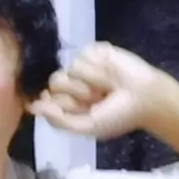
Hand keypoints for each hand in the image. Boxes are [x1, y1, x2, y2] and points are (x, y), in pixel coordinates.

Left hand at [27, 42, 161, 139]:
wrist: (146, 98)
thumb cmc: (117, 116)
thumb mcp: (88, 126)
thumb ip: (59, 120)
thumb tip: (33, 107)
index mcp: (67, 102)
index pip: (46, 98)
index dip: (58, 102)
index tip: (78, 107)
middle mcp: (71, 83)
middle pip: (55, 81)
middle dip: (76, 92)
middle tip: (96, 99)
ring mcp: (82, 66)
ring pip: (70, 68)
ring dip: (92, 80)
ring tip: (108, 87)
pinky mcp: (95, 51)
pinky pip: (85, 54)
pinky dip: (99, 66)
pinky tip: (111, 72)